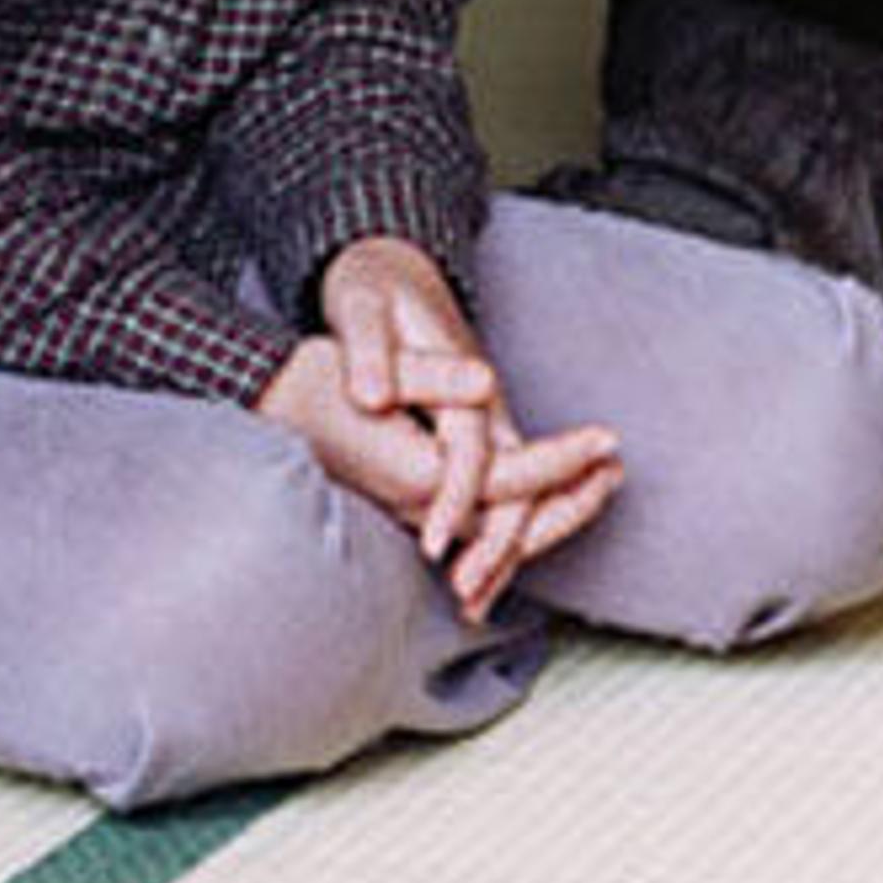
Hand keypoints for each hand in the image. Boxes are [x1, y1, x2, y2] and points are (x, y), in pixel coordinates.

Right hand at [267, 236, 624, 621]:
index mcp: (412, 473)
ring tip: (603, 480)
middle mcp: (413, 504)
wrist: (263, 399)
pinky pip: (475, 524)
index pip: (505, 481)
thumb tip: (483, 379)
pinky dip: (519, 514)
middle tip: (619, 471)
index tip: (608, 440)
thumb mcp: (368, 352)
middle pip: (508, 523)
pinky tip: (551, 493)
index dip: (560, 462)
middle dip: (569, 501)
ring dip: (551, 509)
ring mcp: (409, 510)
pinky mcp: (407, 503)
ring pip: (493, 530)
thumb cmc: (316, 375)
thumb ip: (429, 374)